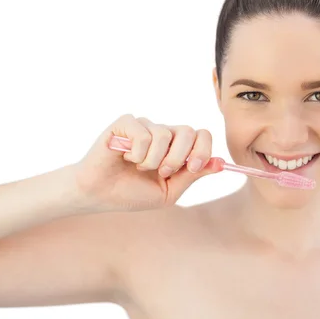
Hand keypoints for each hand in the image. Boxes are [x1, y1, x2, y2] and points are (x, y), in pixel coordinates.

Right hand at [72, 114, 220, 211]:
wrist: (99, 195)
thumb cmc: (132, 193)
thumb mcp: (169, 191)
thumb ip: (193, 175)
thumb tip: (220, 163)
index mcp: (177, 148)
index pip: (202, 135)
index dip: (203, 151)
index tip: (194, 168)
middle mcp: (163, 133)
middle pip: (189, 131)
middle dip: (179, 158)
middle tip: (164, 172)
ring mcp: (145, 126)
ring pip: (165, 134)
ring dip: (154, 160)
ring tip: (139, 167)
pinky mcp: (126, 123)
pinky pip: (144, 134)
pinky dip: (137, 153)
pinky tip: (125, 158)